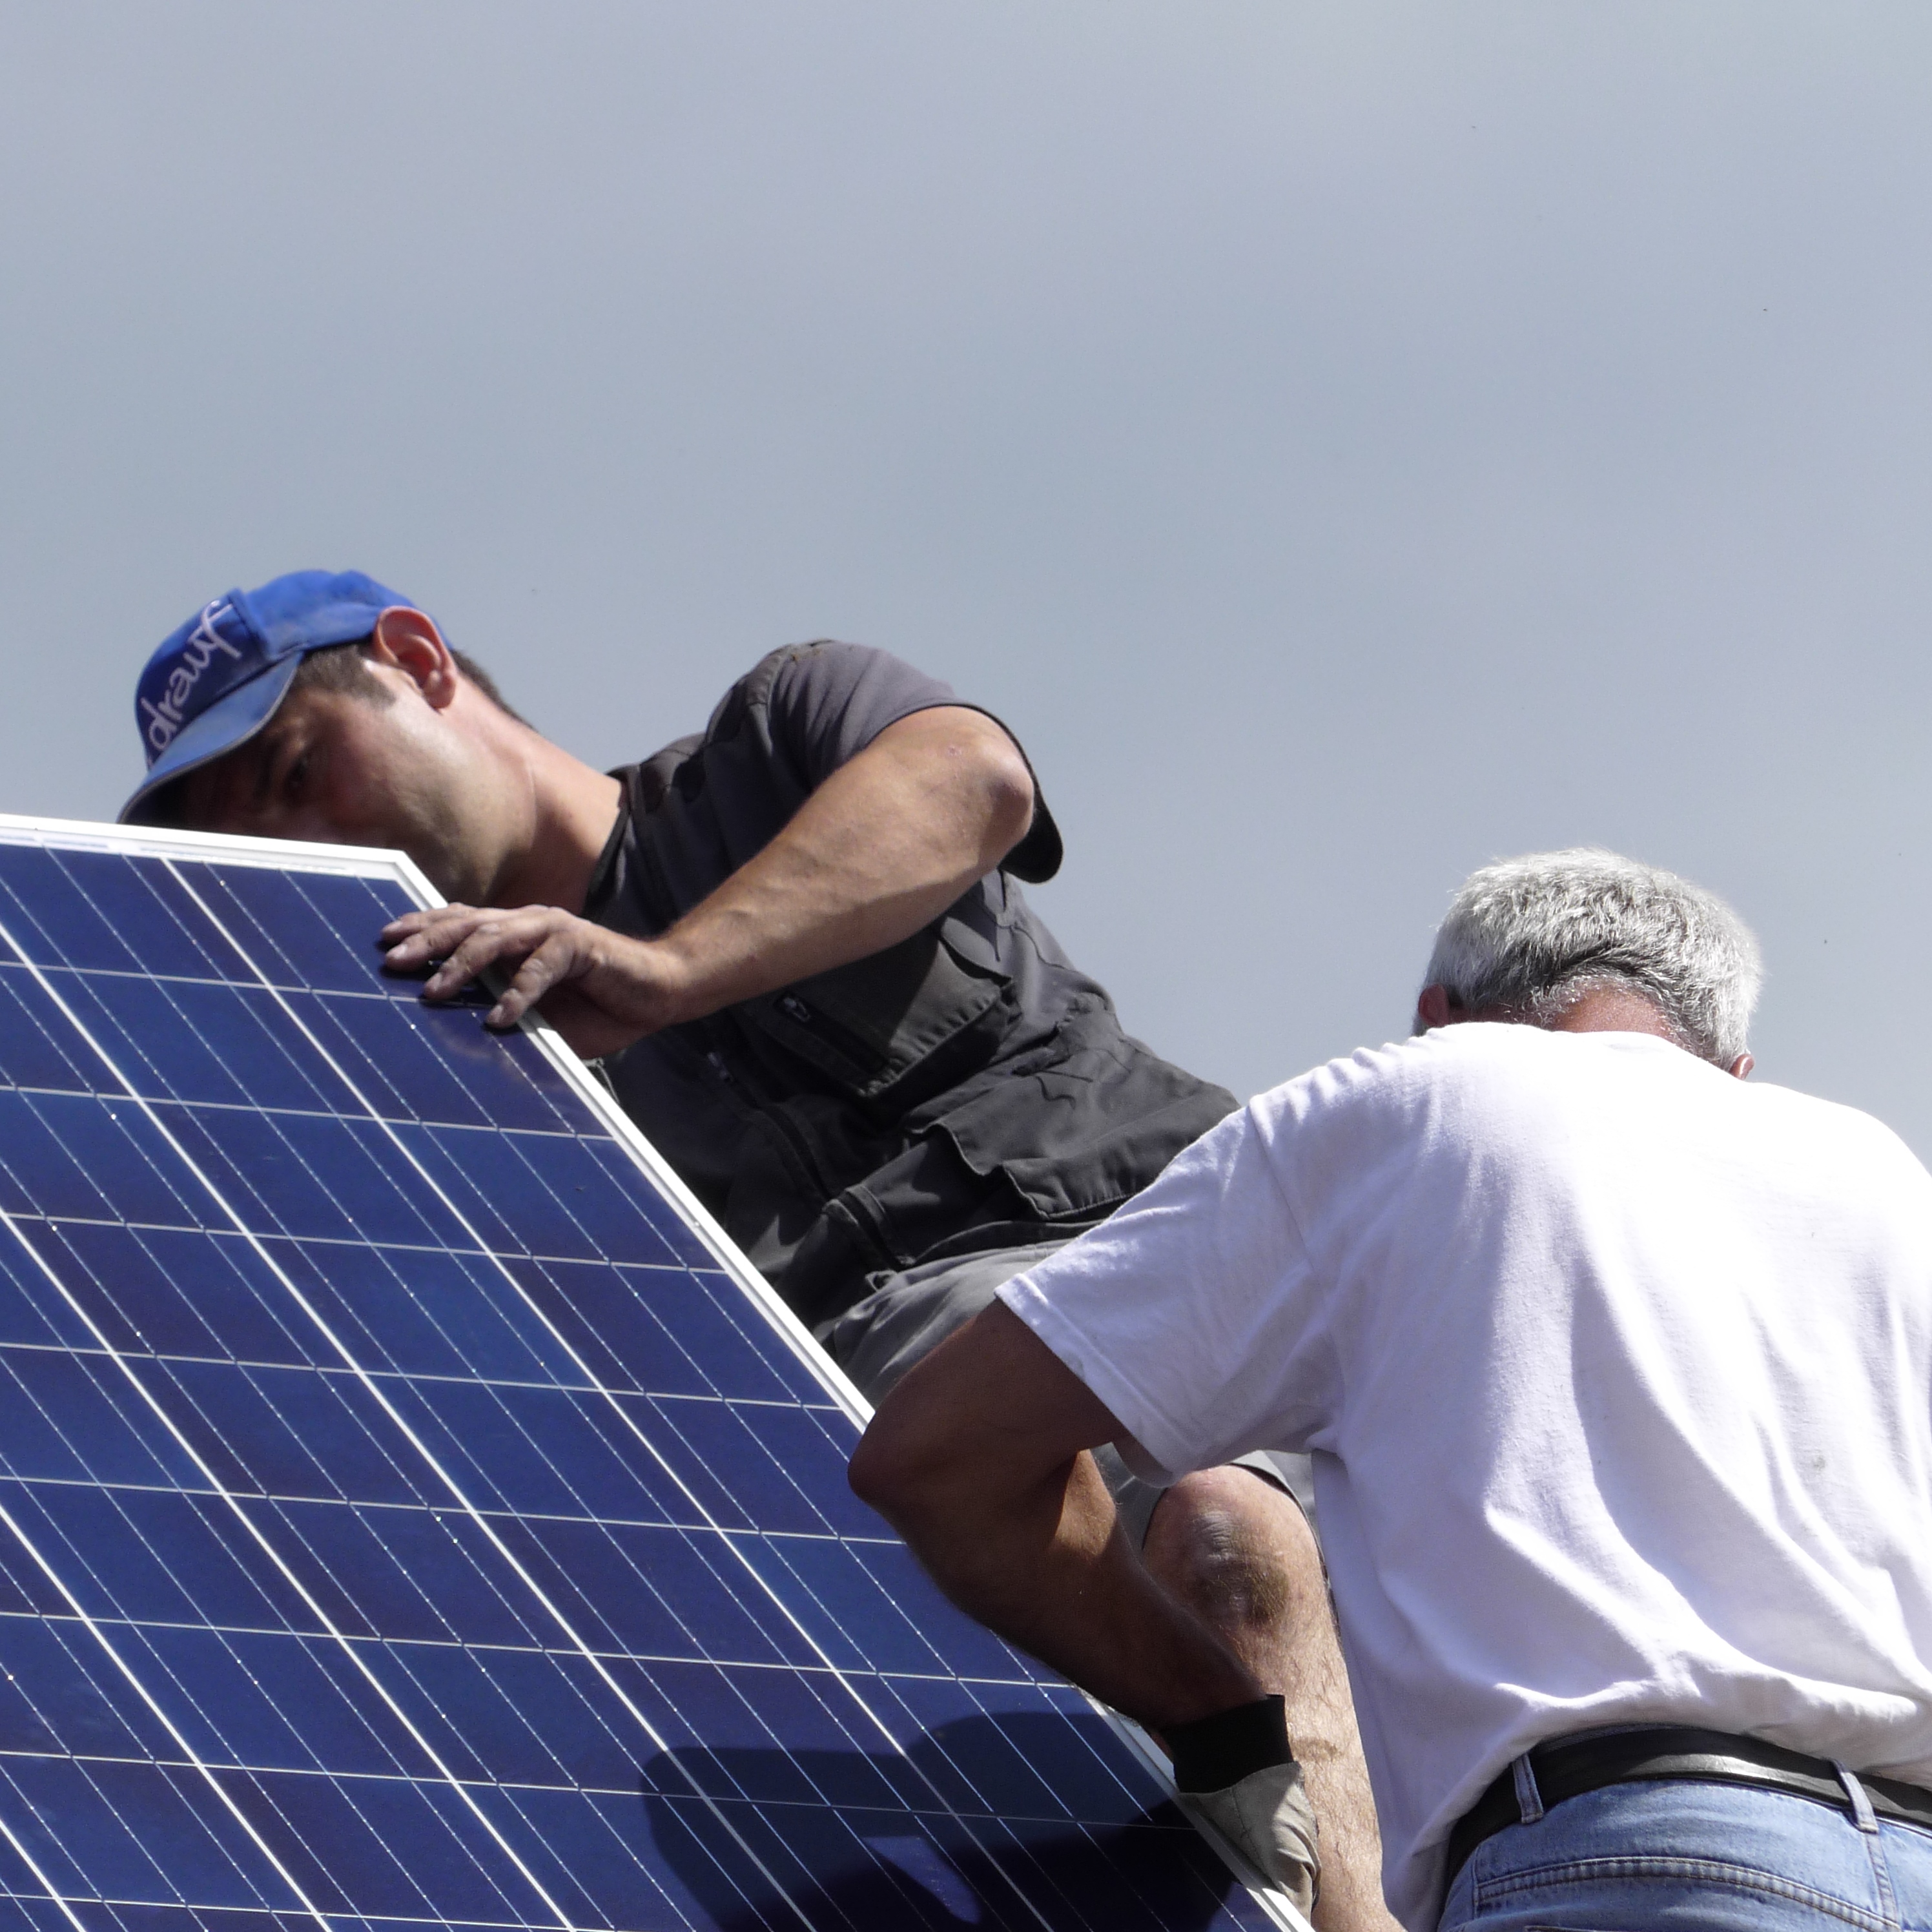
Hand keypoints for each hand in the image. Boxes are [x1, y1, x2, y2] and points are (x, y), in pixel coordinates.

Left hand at [379, 904, 690, 1058]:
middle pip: (465, 923)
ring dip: (461, 965)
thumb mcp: (539, 1012)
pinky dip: (517, 993)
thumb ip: (502, 1013)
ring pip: (494, 937)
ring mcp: (554, 930)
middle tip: (392, 962)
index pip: (459, 920)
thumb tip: (454, 1038)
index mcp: (515, 931)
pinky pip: (541, 967)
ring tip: (432, 992)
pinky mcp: (581, 946)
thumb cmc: (598, 1005)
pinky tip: (498, 1019)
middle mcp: (529, 922)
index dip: (421, 925)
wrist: (661, 991)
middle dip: (425, 941)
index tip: (383, 942)